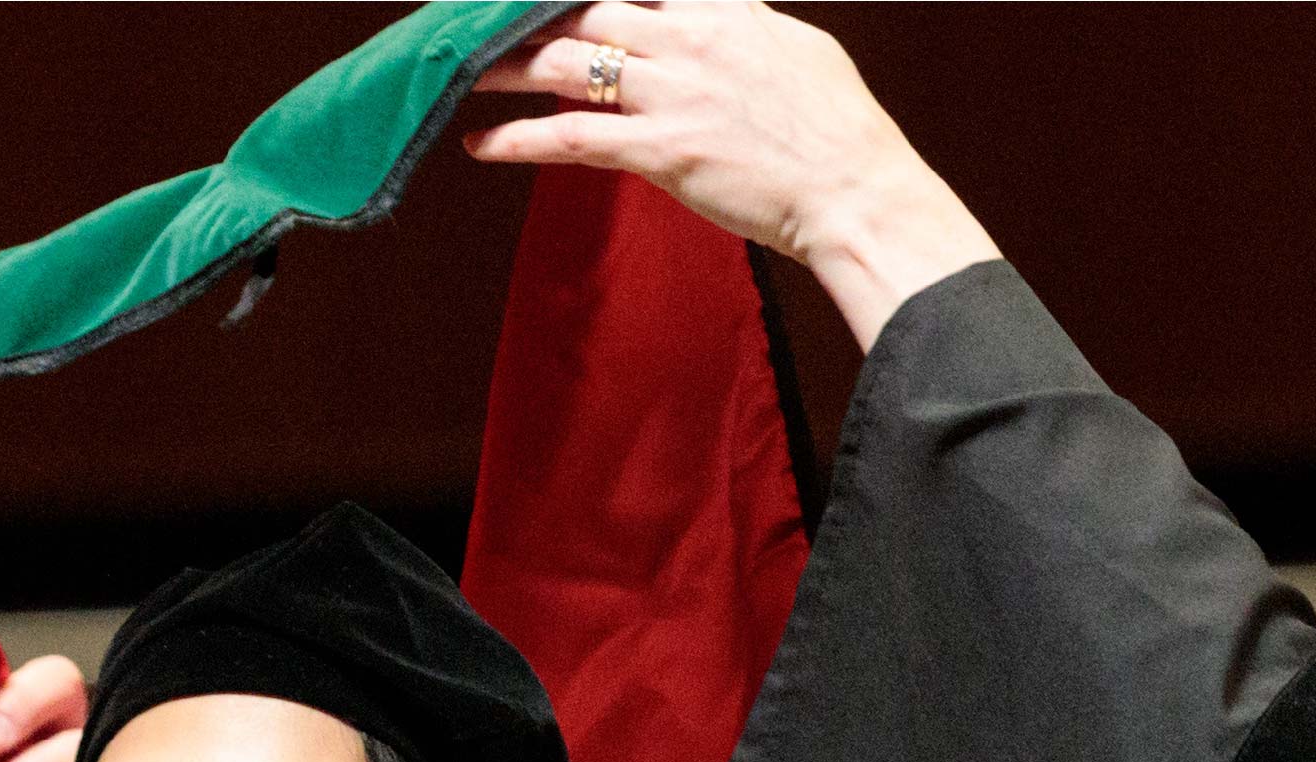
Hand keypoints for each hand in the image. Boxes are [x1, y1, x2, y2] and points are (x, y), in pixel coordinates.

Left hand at [467, 2, 998, 347]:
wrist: (855, 190)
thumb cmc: (836, 131)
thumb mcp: (796, 50)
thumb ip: (746, 26)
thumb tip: (727, 14)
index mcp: (722, 10)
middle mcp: (688, 40)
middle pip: (584, 10)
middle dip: (526, 15)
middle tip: (479, 23)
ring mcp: (670, 93)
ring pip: (564, 64)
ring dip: (503, 66)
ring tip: (460, 73)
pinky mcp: (658, 151)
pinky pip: (569, 138)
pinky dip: (517, 139)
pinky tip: (481, 143)